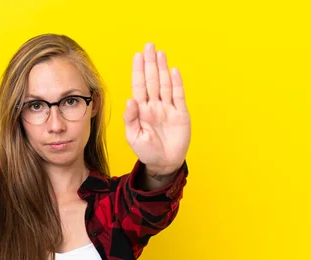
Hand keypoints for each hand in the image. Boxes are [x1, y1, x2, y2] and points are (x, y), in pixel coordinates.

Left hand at [123, 43, 190, 175]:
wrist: (164, 163)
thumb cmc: (146, 151)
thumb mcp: (133, 137)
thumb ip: (130, 119)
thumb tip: (129, 101)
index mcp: (141, 110)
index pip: (139, 86)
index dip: (138, 71)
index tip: (137, 56)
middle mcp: (154, 106)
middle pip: (152, 80)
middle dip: (150, 63)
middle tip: (149, 45)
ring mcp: (168, 108)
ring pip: (164, 84)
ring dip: (162, 69)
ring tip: (160, 53)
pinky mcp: (180, 114)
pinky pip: (178, 96)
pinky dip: (176, 84)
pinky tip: (173, 71)